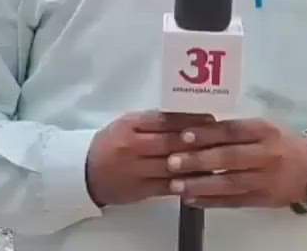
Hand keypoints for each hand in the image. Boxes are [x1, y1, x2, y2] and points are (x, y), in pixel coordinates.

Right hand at [85, 111, 212, 206]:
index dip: (189, 120)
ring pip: (172, 166)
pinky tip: (204, 179)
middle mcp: (132, 146)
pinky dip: (188, 183)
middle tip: (222, 138)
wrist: (85, 173)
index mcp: (130, 126)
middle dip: (198, 140)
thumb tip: (189, 117)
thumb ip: (154, 122)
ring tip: (219, 158)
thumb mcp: (128, 125)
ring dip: (197, 163)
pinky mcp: (140, 190)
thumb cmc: (112, 144)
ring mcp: (136, 170)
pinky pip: (168, 186)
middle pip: (170, 142)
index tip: (210, 119)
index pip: (163, 120)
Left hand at [164, 118, 306, 208]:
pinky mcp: (264, 200)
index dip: (207, 133)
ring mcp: (265, 179)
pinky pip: (234, 201)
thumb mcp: (264, 128)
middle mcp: (266, 154)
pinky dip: (212, 201)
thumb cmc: (281, 143)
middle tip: (172, 162)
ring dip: (201, 184)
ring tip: (176, 185)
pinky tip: (192, 200)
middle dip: (198, 160)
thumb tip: (196, 129)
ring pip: (230, 183)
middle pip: (229, 158)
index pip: (233, 131)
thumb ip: (236, 129)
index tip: (183, 136)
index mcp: (265, 131)